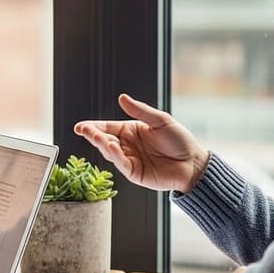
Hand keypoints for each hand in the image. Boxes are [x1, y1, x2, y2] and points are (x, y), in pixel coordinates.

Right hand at [73, 93, 208, 192]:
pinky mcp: (134, 173)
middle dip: (93, 135)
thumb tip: (122, 98)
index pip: (107, 127)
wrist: (193, 163)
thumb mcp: (160, 121)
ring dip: (101, 144)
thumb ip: (140, 111)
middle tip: (84, 130)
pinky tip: (111, 147)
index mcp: (130, 131)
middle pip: (104, 140)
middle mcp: (127, 145)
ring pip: (109, 152)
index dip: (93, 126)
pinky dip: (115, 156)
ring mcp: (129, 160)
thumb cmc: (179, 141)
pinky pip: (121, 164)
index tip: (80, 126)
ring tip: (96, 136)